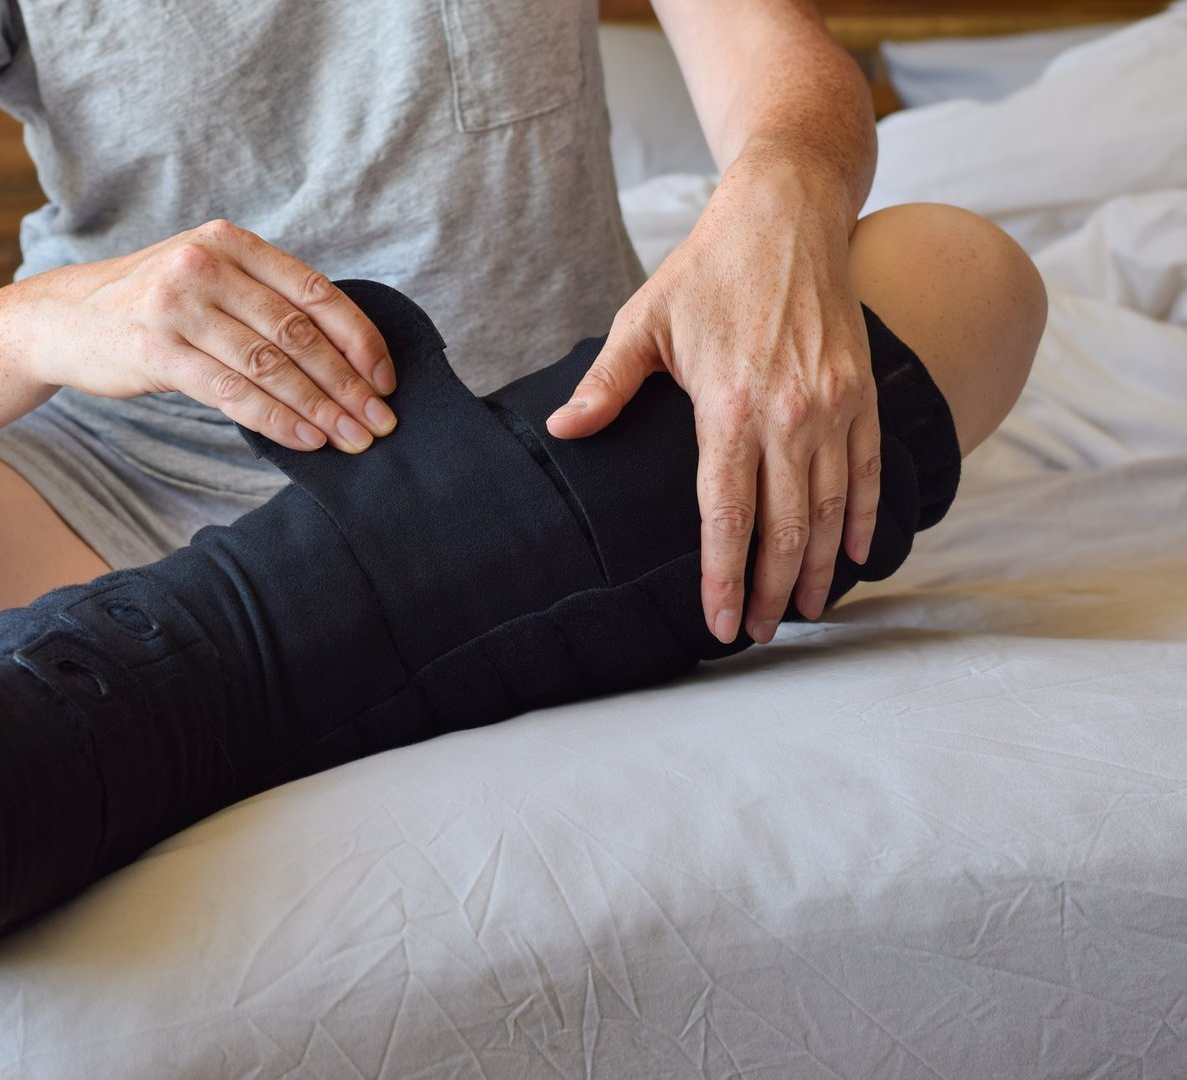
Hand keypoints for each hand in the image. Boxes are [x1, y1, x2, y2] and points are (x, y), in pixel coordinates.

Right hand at [12, 219, 396, 452]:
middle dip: (347, 384)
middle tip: (380, 422)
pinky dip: (276, 420)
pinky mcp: (155, 349)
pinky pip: (232, 392)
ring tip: (352, 438)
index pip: (314, 292)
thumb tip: (343, 355)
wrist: (62, 319)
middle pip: (298, 333)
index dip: (359, 339)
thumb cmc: (149, 307)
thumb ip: (261, 299)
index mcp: (230, 243)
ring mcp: (178, 305)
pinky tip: (305, 439)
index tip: (386, 380)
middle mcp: (206, 264)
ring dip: (319, 408)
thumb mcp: (205, 280)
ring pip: (270, 365)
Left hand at [547, 163, 879, 643]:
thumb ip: (607, 384)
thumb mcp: (643, 321)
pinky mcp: (862, 394)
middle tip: (760, 633)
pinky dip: (862, 519)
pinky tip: (852, 556)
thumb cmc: (708, 270)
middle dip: (773, 590)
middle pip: (785, 527)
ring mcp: (833, 405)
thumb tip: (564, 429)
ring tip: (807, 610)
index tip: (721, 624)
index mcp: (729, 405)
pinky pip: (867, 472)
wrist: (789, 214)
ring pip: (831, 509)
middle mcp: (789, 414)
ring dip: (819, 567)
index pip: (727, 514)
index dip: (725, 576)